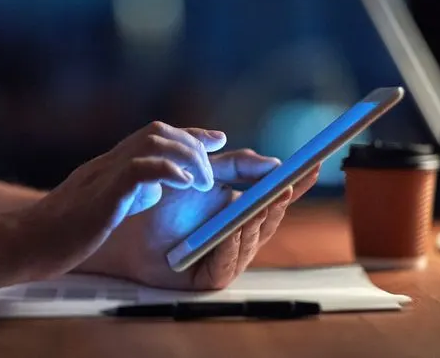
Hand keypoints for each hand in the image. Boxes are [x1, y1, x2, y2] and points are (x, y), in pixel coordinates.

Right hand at [18, 121, 227, 278]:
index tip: (214, 139)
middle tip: (211, 170)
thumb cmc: (63, 231)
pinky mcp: (101, 195)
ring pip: (153, 143)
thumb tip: (156, 186)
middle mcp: (109, 162)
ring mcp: (104, 175)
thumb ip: (129, 190)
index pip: (154, 136)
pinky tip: (185, 185)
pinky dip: (168, 172)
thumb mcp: (103, 204)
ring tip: (202, 182)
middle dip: (192, 144)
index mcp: (111, 165)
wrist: (25, 243)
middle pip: (158, 132)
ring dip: (186, 157)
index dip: (189, 134)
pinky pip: (139, 170)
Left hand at [75, 149, 318, 289]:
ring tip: (263, 201)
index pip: (275, 198)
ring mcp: (225, 256)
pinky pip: (228, 263)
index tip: (312, 166)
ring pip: (251, 241)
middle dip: (278, 203)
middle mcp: (238, 235)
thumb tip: (273, 162)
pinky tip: (234, 228)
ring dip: (258, 221)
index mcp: (242, 210)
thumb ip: (237, 166)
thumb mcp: (206, 173)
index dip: (295, 185)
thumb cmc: (164, 199)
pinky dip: (233, 245)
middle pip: (268, 221)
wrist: (127, 220)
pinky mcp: (209, 278)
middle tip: (286, 184)